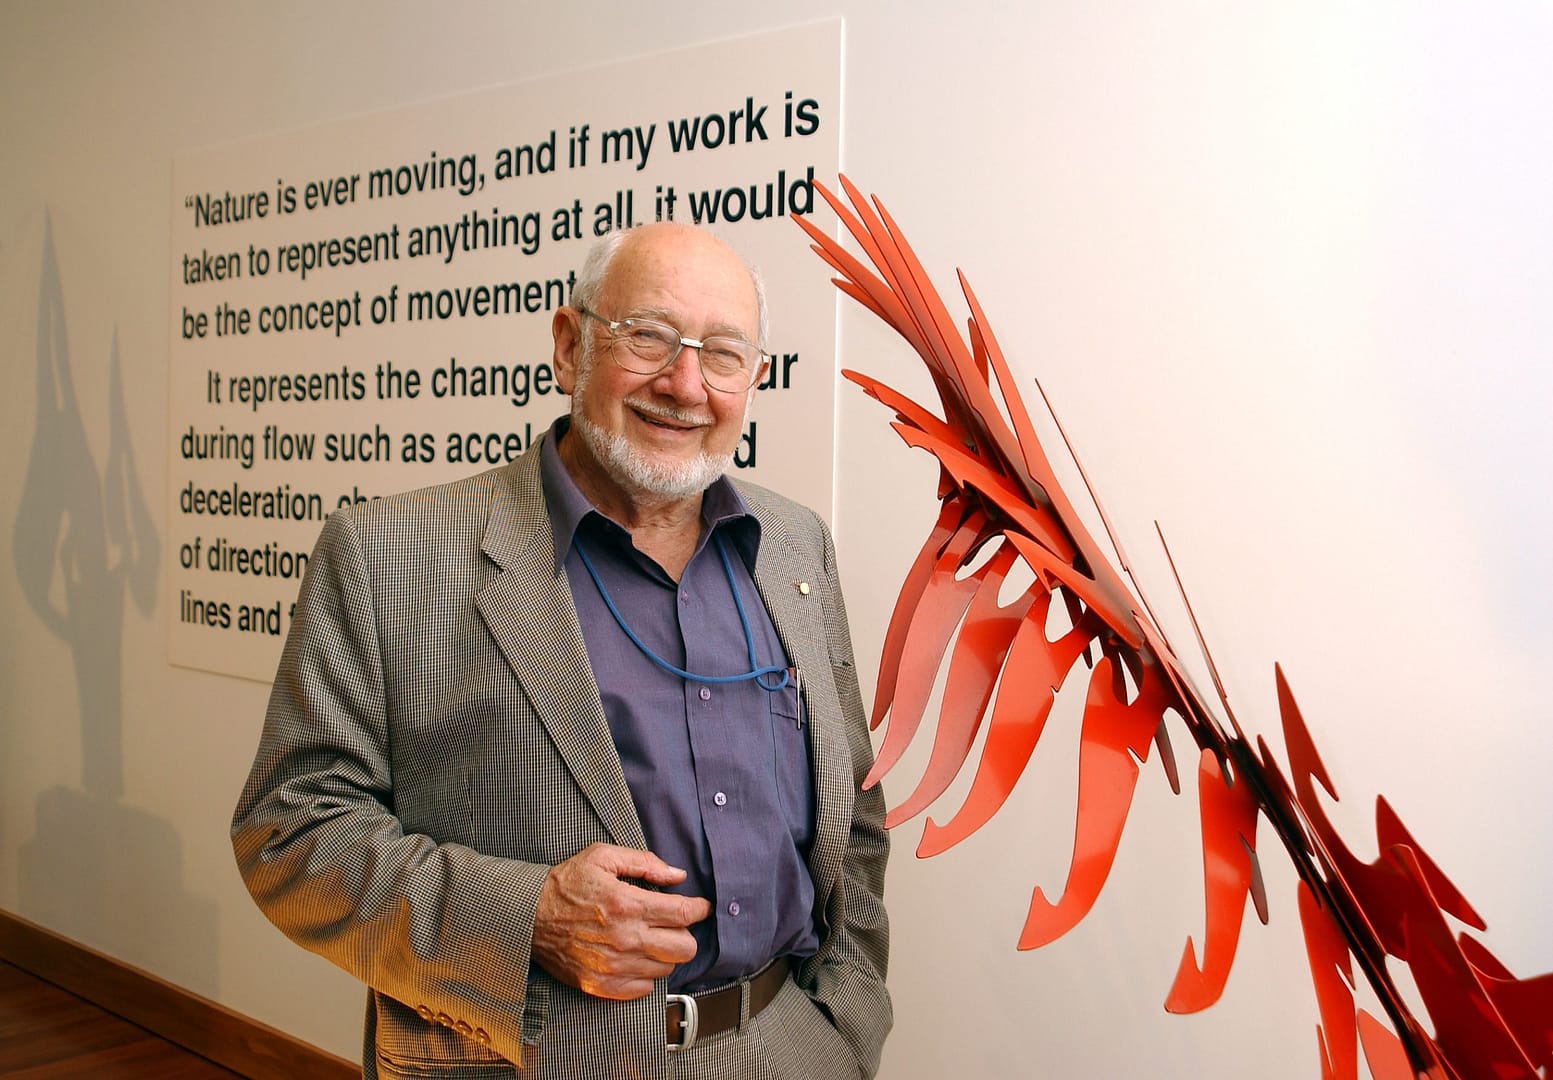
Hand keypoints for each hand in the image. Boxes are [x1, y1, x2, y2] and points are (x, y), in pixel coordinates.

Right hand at [532, 843, 711, 999]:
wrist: (528, 916)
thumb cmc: (565, 884)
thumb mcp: (602, 857)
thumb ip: (644, 863)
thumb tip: (677, 875)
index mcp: (628, 905)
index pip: (684, 914)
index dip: (699, 909)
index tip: (700, 906)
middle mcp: (625, 939)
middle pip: (684, 948)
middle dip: (686, 933)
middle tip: (674, 924)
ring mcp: (614, 966)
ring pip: (666, 968)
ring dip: (665, 953)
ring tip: (650, 938)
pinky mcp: (602, 985)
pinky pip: (644, 988)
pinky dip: (646, 973)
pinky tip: (635, 956)